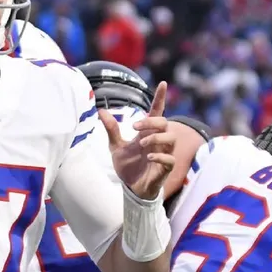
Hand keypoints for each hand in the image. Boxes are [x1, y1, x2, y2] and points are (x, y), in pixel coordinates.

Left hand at [101, 81, 175, 200]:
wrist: (131, 187)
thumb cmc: (128, 165)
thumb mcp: (116, 146)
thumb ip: (111, 129)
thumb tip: (101, 110)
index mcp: (147, 133)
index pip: (157, 112)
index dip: (160, 98)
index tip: (162, 83)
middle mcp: (158, 141)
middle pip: (165, 123)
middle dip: (152, 122)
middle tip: (135, 127)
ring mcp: (164, 154)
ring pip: (171, 138)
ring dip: (156, 138)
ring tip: (142, 143)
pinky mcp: (165, 168)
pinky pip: (170, 159)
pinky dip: (160, 156)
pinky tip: (149, 158)